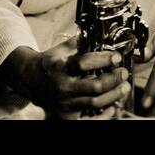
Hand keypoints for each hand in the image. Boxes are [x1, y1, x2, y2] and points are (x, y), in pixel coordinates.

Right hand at [4, 38, 129, 118]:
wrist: (30, 81)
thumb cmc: (49, 63)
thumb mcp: (60, 49)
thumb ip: (79, 43)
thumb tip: (100, 35)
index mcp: (60, 68)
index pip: (84, 63)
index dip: (103, 59)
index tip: (116, 57)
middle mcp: (62, 88)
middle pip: (95, 86)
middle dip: (114, 79)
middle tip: (124, 72)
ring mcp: (64, 105)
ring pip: (96, 103)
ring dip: (114, 94)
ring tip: (124, 86)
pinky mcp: (66, 117)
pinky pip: (90, 119)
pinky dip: (104, 114)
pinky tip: (113, 106)